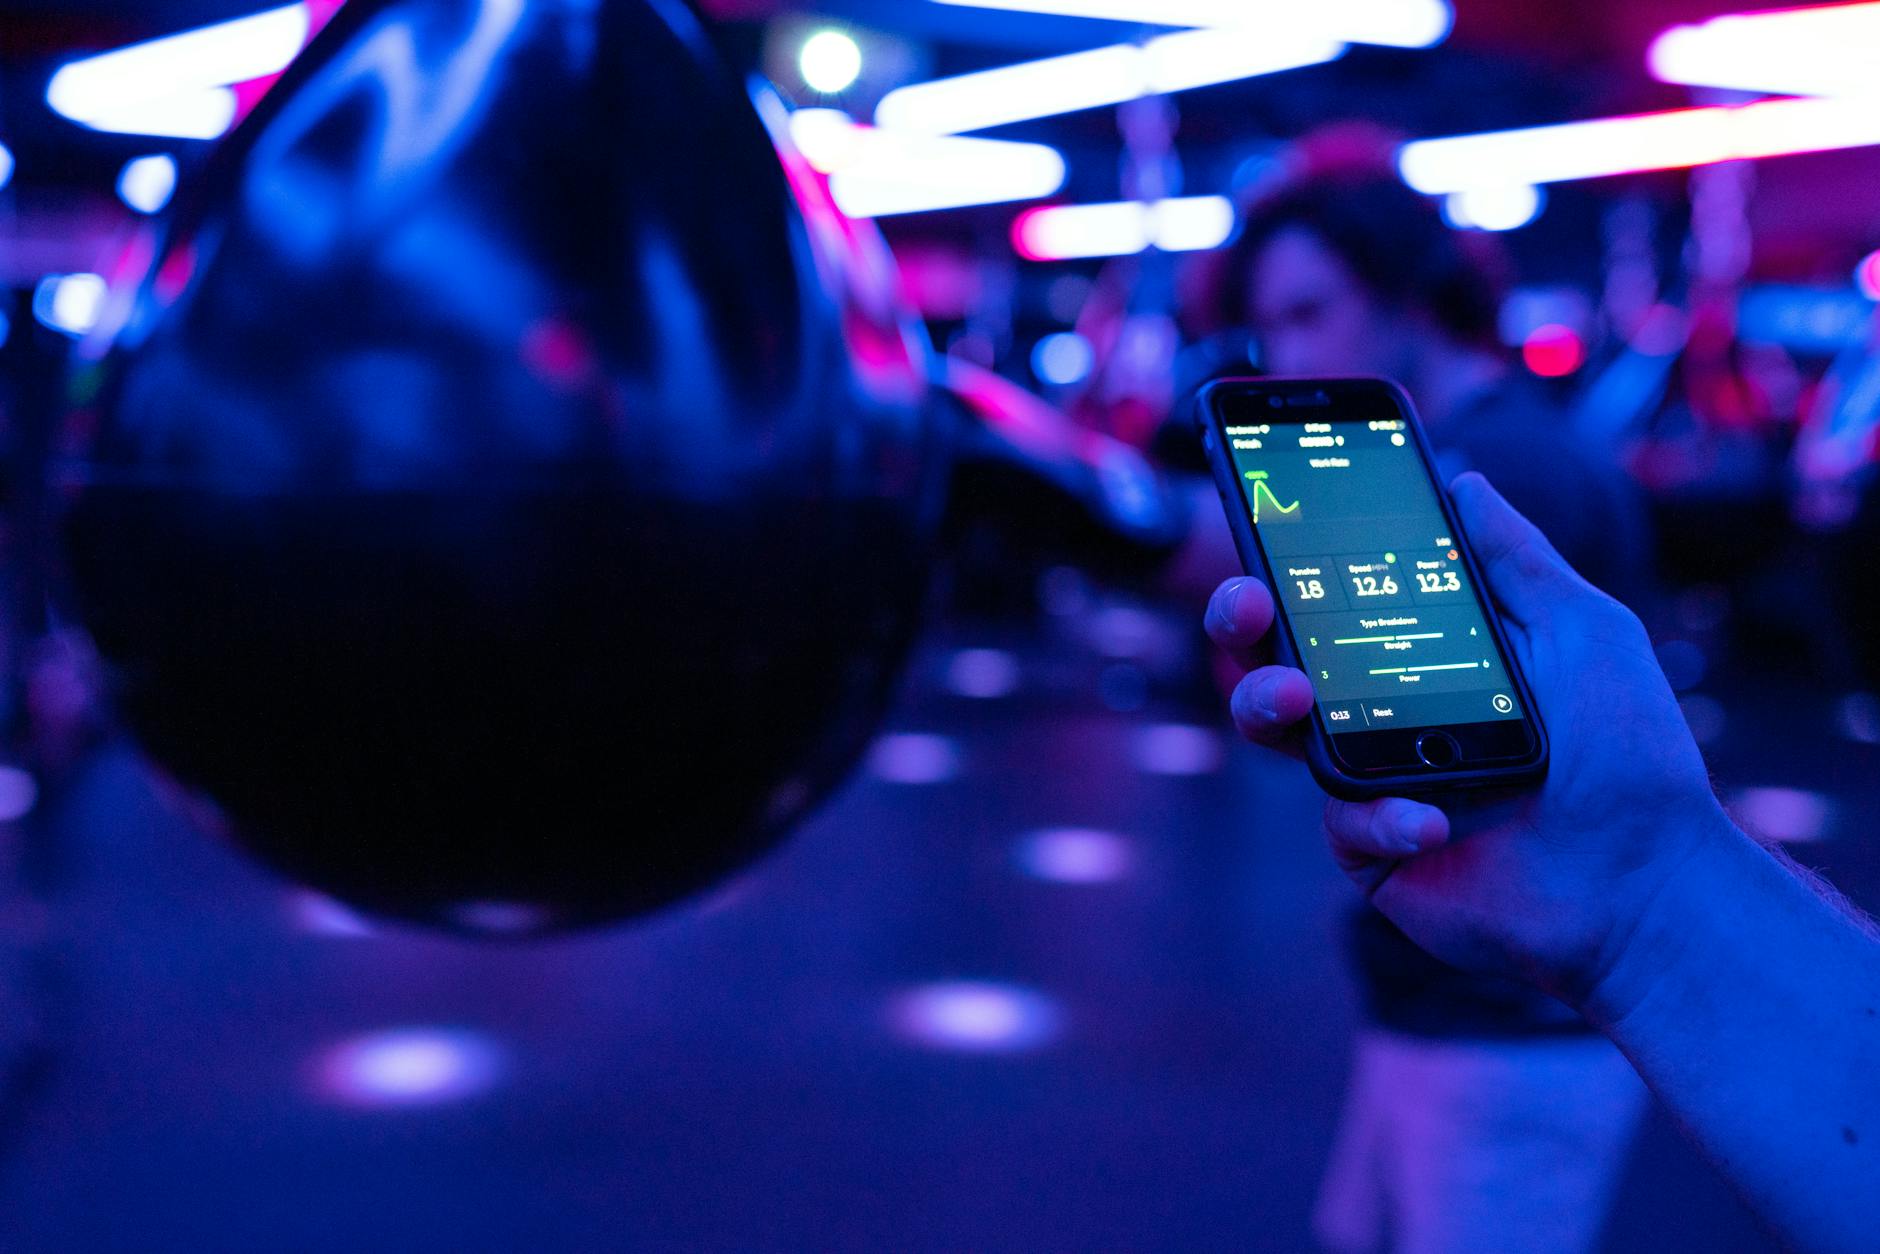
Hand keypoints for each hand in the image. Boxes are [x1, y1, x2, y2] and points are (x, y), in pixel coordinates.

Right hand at [1205, 472, 1734, 1009]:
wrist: (1646, 880)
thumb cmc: (1630, 754)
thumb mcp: (1583, 630)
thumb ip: (1517, 558)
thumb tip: (1464, 481)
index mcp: (1426, 653)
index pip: (1337, 596)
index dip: (1290, 560)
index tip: (1268, 524)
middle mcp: (1387, 711)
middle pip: (1278, 654)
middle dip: (1239, 620)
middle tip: (1249, 602)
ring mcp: (1374, 781)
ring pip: (1277, 733)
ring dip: (1266, 701)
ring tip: (1297, 698)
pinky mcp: (1374, 850)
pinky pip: (1338, 820)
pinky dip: (1380, 813)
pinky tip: (1433, 819)